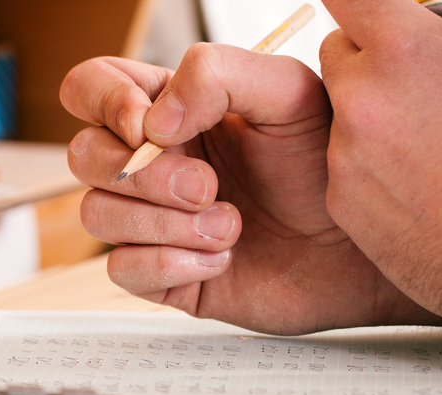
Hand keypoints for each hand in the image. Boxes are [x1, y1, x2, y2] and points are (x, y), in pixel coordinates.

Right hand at [60, 45, 441, 334]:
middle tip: (207, 186)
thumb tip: (154, 121)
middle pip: (85, 155)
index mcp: (175, 110)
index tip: (151, 127)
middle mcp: (156, 164)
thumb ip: (218, 74)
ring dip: (165, 223)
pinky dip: (171, 263)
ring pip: (98, 214)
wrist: (356, 247)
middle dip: (143, 174)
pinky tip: (222, 259)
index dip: (105, 103)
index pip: (92, 87)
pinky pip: (122, 269)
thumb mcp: (290, 95)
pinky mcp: (166, 273)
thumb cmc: (328, 168)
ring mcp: (156, 222)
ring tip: (231, 227)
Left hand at [319, 0, 441, 338]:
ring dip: (372, 118)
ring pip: (340, 117)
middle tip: (421, 82)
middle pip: (337, 54)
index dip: (364, 1)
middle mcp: (362, 102)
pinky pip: (344, 170)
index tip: (376, 10)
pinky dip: (370, 170)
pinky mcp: (344, 208)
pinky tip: (421, 184)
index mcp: (405, 49)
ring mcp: (347, 159)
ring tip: (432, 143)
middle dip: (371, 59)